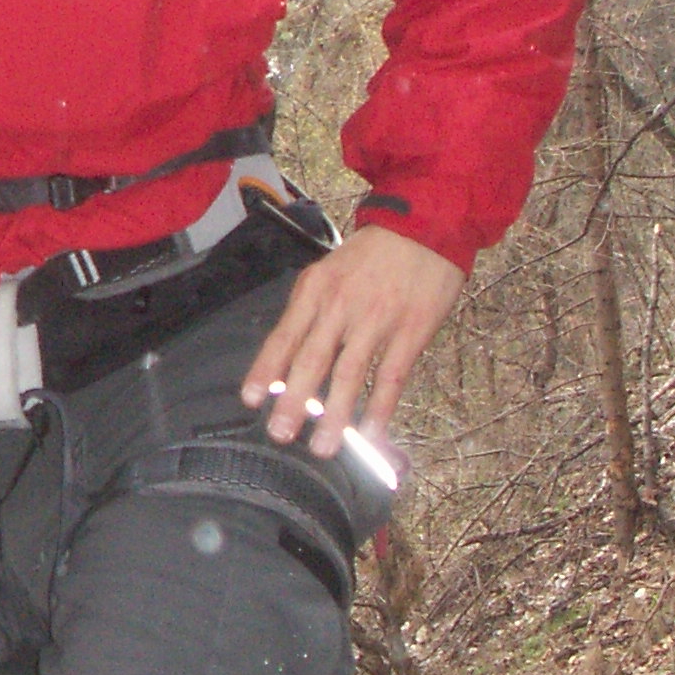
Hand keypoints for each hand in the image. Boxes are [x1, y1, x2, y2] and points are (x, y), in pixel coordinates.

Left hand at [240, 224, 465, 460]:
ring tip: (323, 446)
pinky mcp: (411, 331)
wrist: (423, 227)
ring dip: (335, 415)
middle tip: (281, 433)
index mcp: (316, 290)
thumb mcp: (328, 271)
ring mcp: (377, 320)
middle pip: (312, 360)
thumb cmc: (371, 255)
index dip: (266, 370)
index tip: (251, 399)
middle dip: (294, 402)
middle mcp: (342, 306)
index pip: (284, 336)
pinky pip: (391, 376)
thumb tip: (288, 357)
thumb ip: (310, 311)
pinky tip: (370, 432)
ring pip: (350, 375)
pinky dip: (380, 407)